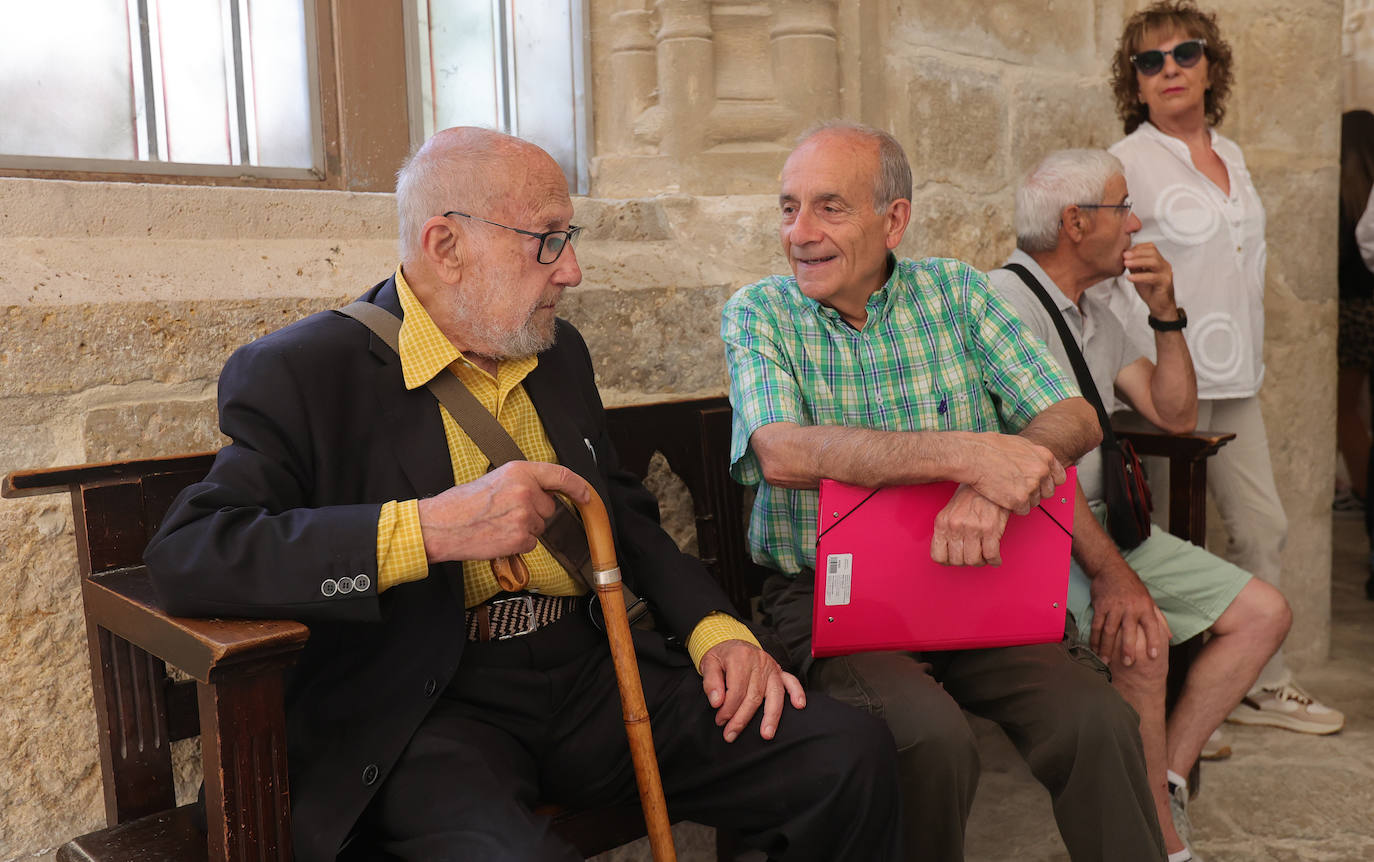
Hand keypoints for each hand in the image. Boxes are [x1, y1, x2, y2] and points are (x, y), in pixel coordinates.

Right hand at [416, 461, 590, 562]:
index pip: (560, 475)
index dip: (578, 486)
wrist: (442, 524)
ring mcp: (524, 515)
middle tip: (505, 512)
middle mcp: (526, 491)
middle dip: (535, 513)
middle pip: (549, 508)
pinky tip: (497, 536)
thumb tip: (545, 492)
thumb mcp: (496, 479)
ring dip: (524, 529)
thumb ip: (523, 482)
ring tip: (497, 523)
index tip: (586, 495)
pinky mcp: (520, 538)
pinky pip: (531, 543)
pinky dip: (517, 544)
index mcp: (519, 471)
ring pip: (540, 527)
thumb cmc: (464, 503)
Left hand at [700, 639, 805, 741]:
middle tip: (731, 734)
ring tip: (766, 734)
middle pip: (754, 696)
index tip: (720, 721)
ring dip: (771, 716)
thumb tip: (717, 702)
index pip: (736, 691)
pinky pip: (791, 681)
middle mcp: (759, 661)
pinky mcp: (779, 671)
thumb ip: (711, 683)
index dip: (728, 709)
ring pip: (774, 694)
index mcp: (740, 658)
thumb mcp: (708, 664)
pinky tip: (798, 705)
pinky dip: (796, 693)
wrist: (732, 641)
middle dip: (742, 719)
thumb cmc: (721, 656)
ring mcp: (771, 666)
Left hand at [931, 484, 1010, 565]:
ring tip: (984, 556)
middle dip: (966, 562)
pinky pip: (991, 555)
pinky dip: (994, 560)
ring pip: (973, 561)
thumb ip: (947, 529)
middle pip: (957, 561)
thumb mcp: (950, 510)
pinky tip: (995, 558)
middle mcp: (956, 526)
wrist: (990, 478)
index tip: (955, 559)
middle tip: (973, 556)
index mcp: (943, 523)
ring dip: (980, 562)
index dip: (948, 561)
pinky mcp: (991, 529)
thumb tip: (947, 550)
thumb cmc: (971, 495)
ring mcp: (973, 528)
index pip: (938, 556)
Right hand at [963, 434, 1065, 514]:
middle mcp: (1042, 471)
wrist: (973, 456)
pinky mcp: (1020, 500)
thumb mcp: (1019, 444)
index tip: (1040, 484)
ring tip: (1006, 489)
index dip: (1048, 482)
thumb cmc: (990, 448)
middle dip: (1035, 492)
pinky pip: (1023, 510)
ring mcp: (1032, 486)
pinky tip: (1002, 496)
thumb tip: (1039, 462)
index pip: (1059, 478)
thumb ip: (1034, 456)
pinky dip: (1013, 507)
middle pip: (1048, 492)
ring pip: (1034, 502)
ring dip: (1022, 499)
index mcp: (1045, 457)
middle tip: (1018, 487)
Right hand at [1088, 563, 1169, 666]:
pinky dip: (1094, 638)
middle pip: (1128, 631)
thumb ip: (1160, 619)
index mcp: (1145, 607)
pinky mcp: (1100, 606)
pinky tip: (1094, 648)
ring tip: (1105, 661)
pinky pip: (1096, 625)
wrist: (1111, 569)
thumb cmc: (1132, 587)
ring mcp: (1113, 607)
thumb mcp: (1149, 600)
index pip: (1152, 626)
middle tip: (1128, 663)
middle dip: (1127, 648)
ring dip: (1106, 647)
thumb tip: (1170, 637)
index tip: (1154, 656)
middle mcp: (1130, 608)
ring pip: (1109, 631)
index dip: (1154, 641)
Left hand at [1122, 242, 1177, 319]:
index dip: (1138, 248)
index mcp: (1159, 261)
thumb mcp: (1139, 275)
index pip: (1151, 248)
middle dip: (1137, 253)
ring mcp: (1165, 273)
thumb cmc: (1150, 290)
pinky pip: (1152, 277)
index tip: (1125, 252)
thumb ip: (1134, 266)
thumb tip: (1125, 256)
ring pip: (1154, 262)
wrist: (1159, 305)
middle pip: (1153, 252)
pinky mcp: (1164, 283)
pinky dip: (1139, 276)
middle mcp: (1164, 265)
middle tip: (1124, 256)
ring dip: (1138, 261)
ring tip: (1126, 263)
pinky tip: (1130, 278)